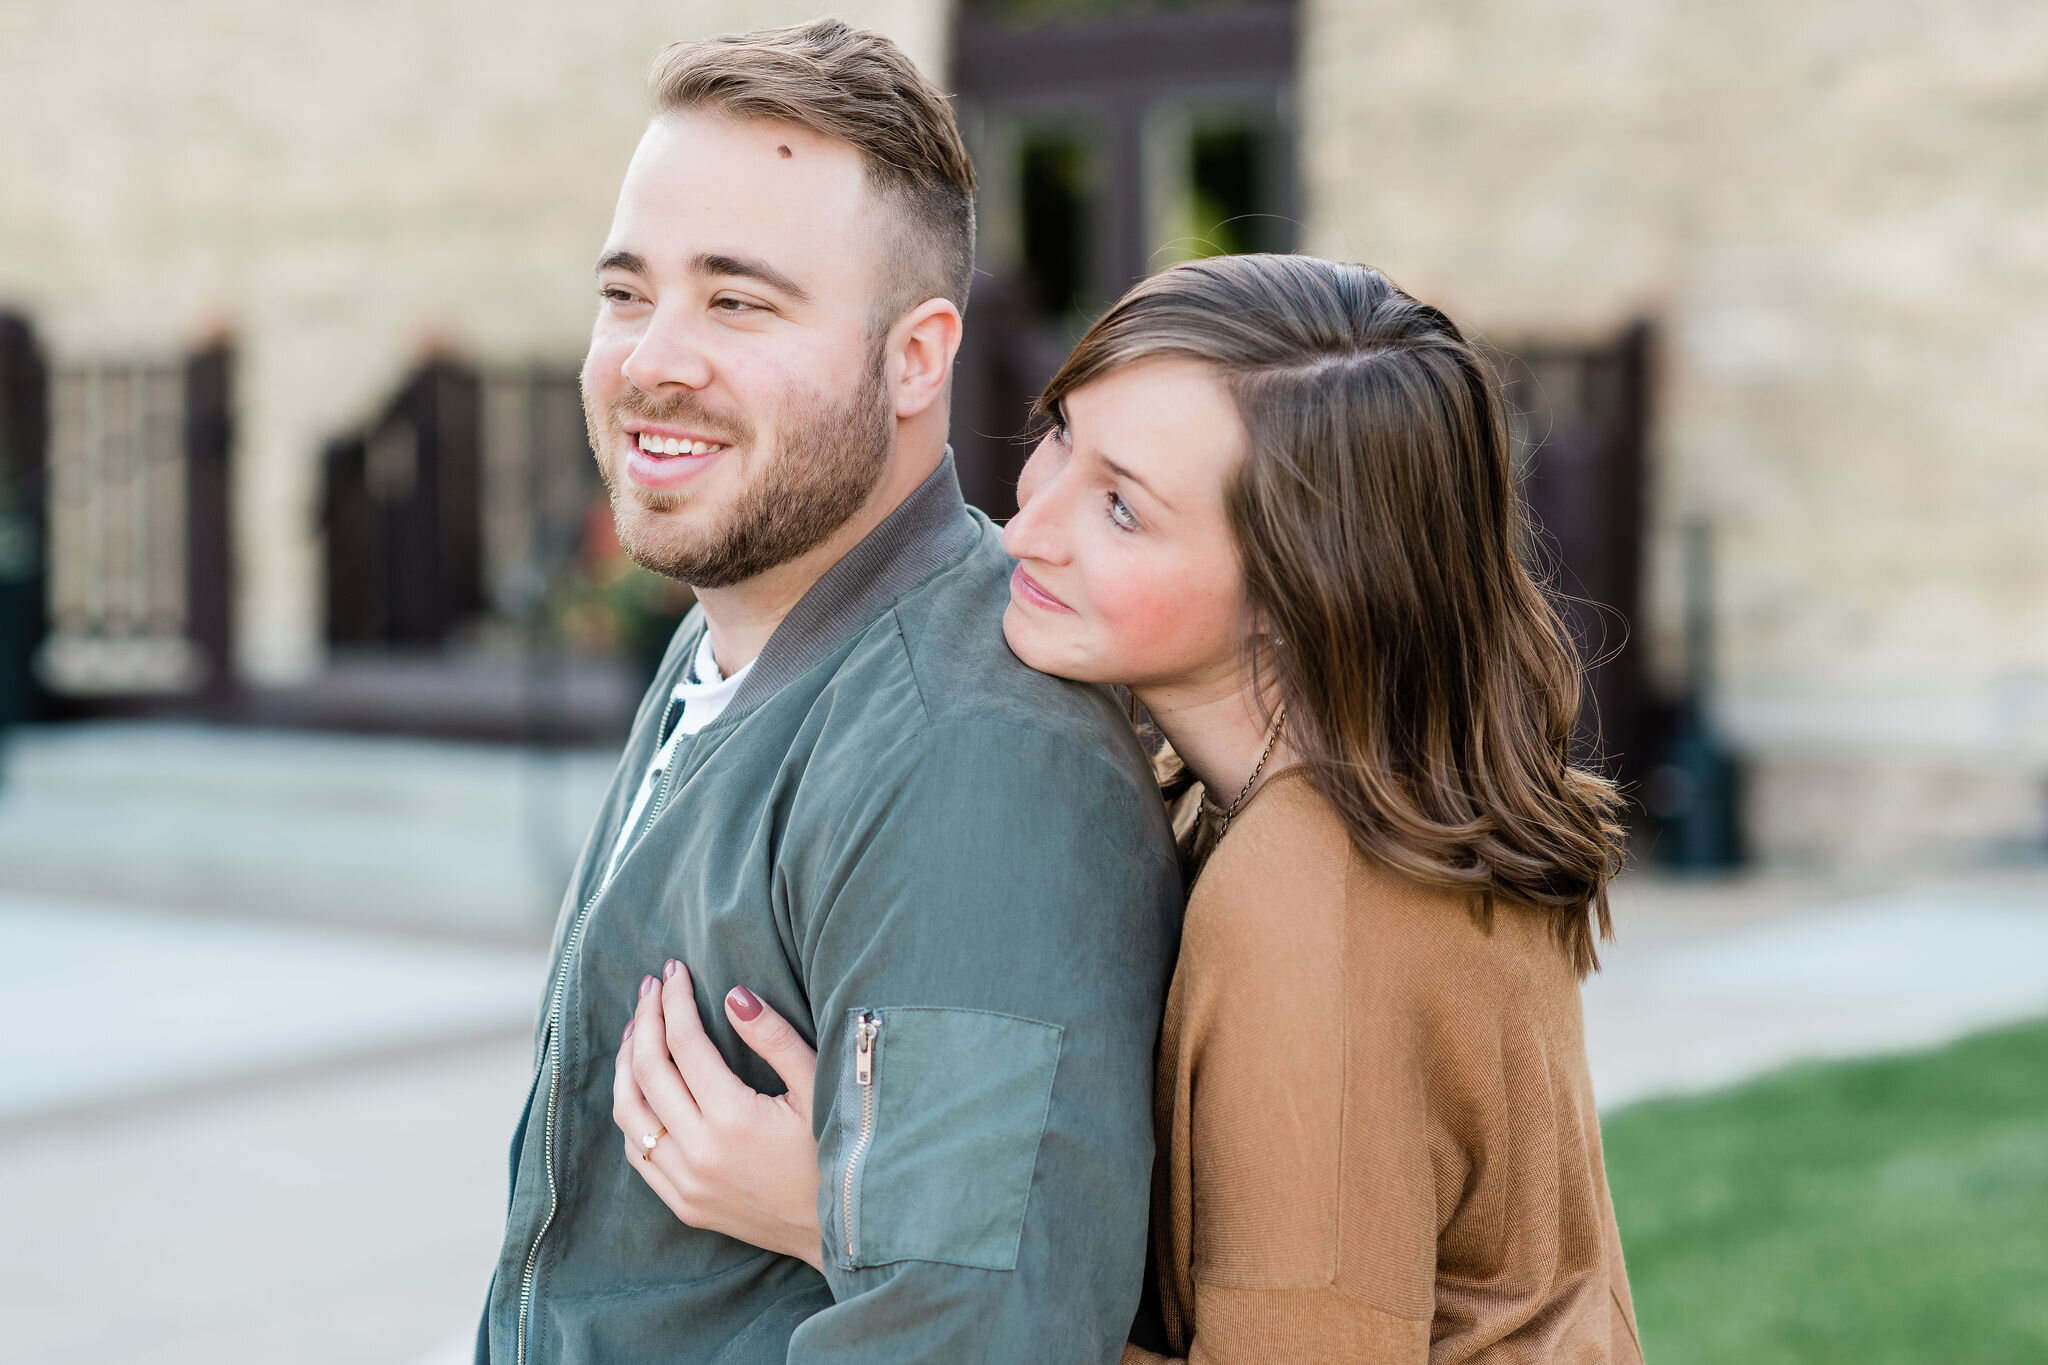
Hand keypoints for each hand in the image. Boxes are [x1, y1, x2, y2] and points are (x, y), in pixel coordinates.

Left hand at [612, 959, 825, 1270]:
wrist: (838, 1229)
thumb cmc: (834, 1151)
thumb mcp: (816, 1087)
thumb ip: (774, 1039)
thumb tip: (733, 995)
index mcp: (733, 1119)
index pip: (684, 1043)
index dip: (675, 1001)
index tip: (674, 970)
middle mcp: (699, 1152)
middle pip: (647, 1071)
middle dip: (645, 1019)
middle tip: (651, 986)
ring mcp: (685, 1183)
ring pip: (629, 1112)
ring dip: (625, 1063)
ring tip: (636, 1027)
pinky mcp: (682, 1203)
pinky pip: (636, 1151)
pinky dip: (632, 1110)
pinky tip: (640, 1085)